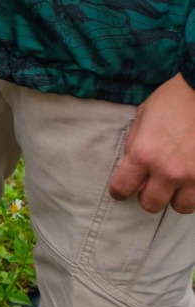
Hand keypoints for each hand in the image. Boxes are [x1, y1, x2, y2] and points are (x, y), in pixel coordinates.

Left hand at [109, 76, 194, 214]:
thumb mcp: (143, 116)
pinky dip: (194, 191)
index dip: (119, 192)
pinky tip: (191, 178)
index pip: (122, 188)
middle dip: (149, 196)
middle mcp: (167, 171)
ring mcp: (192, 176)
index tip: (122, 191)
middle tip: (152, 185)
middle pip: (151, 204)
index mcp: (143, 154)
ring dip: (175, 197)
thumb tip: (130, 163)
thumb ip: (134, 143)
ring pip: (179, 207)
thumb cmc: (173, 99)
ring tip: (176, 184)